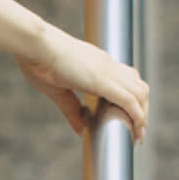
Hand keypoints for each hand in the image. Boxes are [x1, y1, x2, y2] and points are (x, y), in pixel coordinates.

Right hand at [14, 21, 149, 140]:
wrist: (35, 44)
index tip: (129, 118)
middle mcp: (108, 66)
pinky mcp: (102, 81)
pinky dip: (137, 117)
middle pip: (140, 88)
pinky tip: (136, 130)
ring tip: (138, 135)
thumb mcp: (57, 89)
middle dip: (143, 110)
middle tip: (137, 131)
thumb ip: (71, 109)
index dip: (133, 100)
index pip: (127, 79)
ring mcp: (107, 72)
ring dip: (143, 115)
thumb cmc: (38, 60)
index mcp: (98, 64)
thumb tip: (80, 130)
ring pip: (140, 94)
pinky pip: (129, 101)